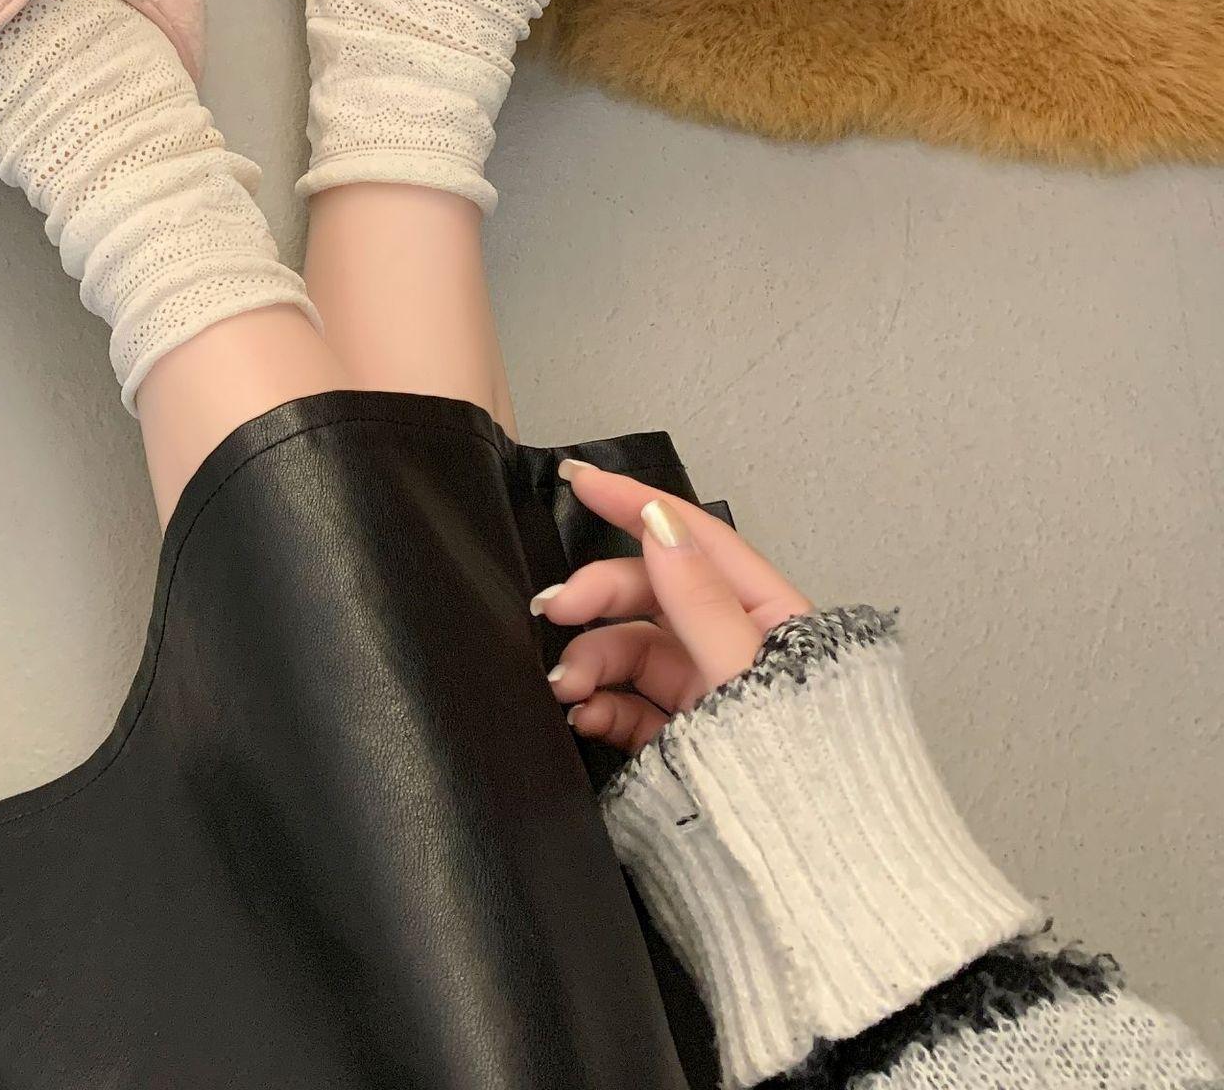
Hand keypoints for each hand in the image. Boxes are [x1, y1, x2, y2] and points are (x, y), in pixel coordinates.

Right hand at [535, 460, 813, 753]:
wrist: (815, 889)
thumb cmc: (808, 778)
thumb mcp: (748, 675)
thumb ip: (697, 599)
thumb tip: (656, 521)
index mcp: (771, 617)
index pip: (693, 537)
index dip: (634, 502)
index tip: (578, 479)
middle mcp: (739, 648)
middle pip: (651, 594)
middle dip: (598, 598)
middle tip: (552, 610)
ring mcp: (711, 695)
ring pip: (632, 650)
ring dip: (591, 658)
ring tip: (564, 686)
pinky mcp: (685, 740)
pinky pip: (629, 704)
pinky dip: (599, 704)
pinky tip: (582, 714)